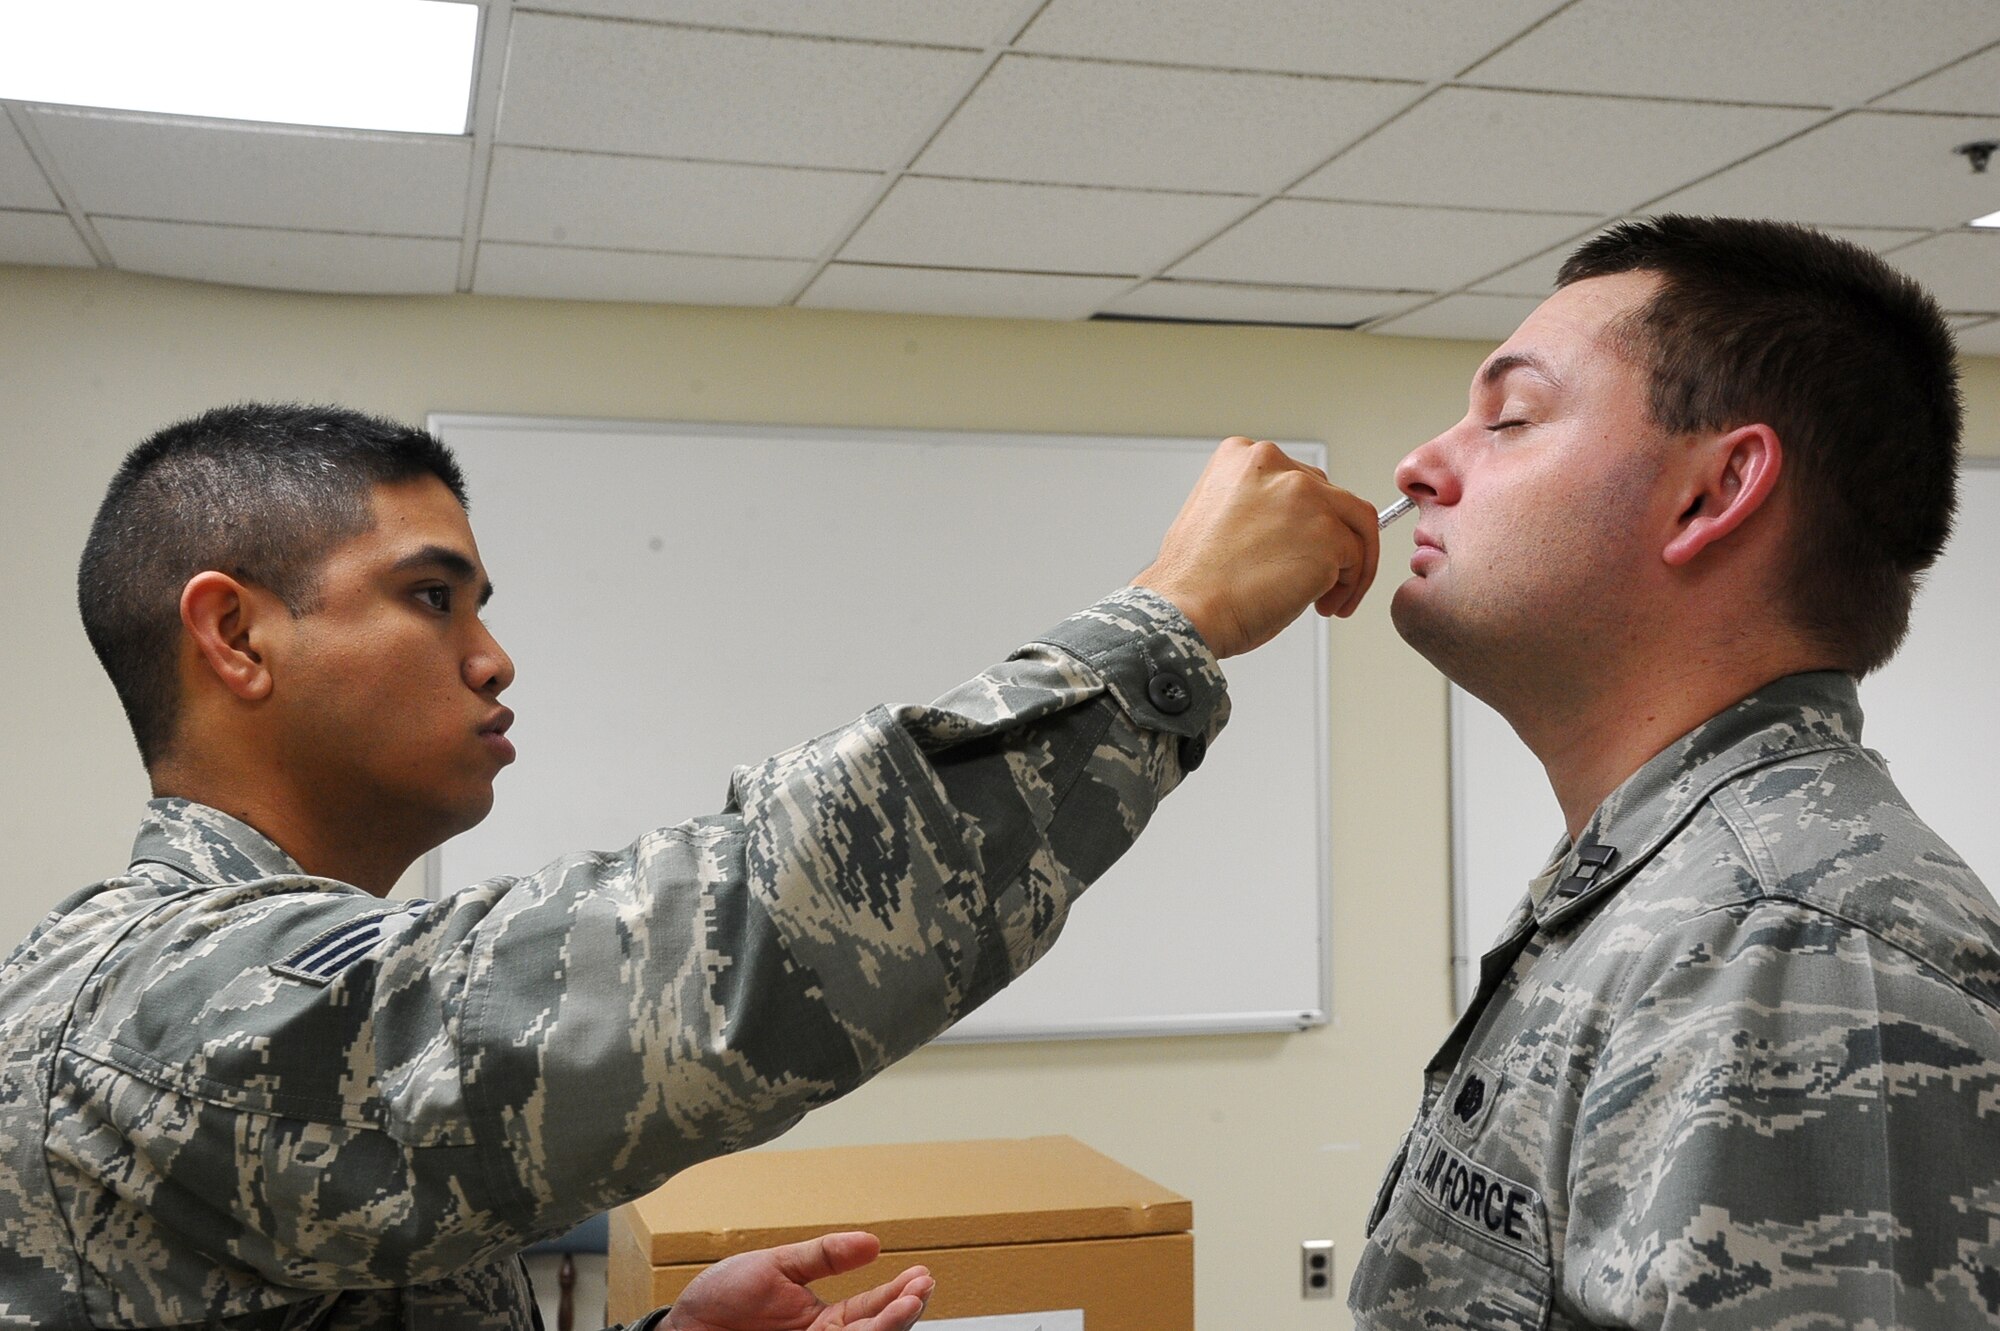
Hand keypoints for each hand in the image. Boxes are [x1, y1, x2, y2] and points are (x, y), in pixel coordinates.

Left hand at [662, 1232, 933, 1330]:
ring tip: (907, 1304)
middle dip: (901, 1313)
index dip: (898, 1294)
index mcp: (823, 1319)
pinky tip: (872, 1328)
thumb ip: (823, 1256)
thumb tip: (872, 1242)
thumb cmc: (722, 1299)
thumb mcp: (776, 1266)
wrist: (681, 1330)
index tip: (921, 1276)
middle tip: (921, 1289)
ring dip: (887, 1327)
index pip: (871, 1309)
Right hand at [1134, 437, 1380, 656]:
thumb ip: (1257, 509)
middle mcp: (1276, 467)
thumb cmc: (1194, 581)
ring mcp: (1306, 497)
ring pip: (1355, 526)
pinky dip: (1348, 588)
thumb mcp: (1216, 518)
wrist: (1186, 608)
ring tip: (1330, 597)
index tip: (1302, 548)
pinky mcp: (1328, 533)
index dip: (1307, 522)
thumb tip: (1294, 530)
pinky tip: (1321, 605)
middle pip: (1333, 500)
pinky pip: (1358, 560)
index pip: (1300, 481)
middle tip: (1317, 579)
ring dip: (1350, 566)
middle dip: (1331, 543)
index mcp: (1242, 457)